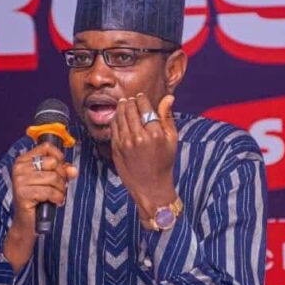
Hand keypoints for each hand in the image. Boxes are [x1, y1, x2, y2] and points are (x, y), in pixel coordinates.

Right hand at [4, 142, 77, 270]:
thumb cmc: (39, 199)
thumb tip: (73, 170)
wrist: (28, 223)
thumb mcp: (51, 181)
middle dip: (61, 176)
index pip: (46, 147)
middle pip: (52, 162)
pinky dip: (57, 198)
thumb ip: (62, 171)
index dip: (59, 157)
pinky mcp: (23, 194)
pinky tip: (55, 202)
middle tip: (58, 187)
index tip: (61, 169)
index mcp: (23, 160)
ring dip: (60, 189)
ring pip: (53, 177)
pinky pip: (49, 191)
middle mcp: (19, 168)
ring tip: (57, 196)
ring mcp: (19, 181)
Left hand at [110, 93, 178, 220]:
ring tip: (124, 104)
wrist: (150, 186)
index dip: (141, 99)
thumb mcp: (171, 139)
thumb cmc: (163, 162)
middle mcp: (139, 137)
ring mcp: (125, 143)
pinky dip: (115, 119)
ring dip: (121, 108)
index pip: (144, 107)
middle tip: (131, 99)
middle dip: (130, 101)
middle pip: (130, 109)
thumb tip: (169, 97)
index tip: (141, 97)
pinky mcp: (116, 148)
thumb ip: (167, 117)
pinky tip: (118, 117)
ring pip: (119, 116)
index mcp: (155, 134)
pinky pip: (113, 127)